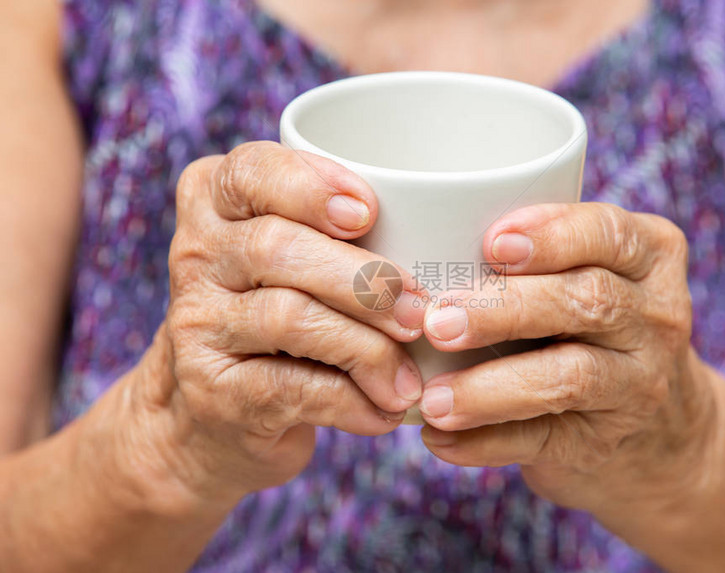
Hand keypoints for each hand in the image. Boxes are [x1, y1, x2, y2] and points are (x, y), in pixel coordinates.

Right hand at [127, 142, 427, 502]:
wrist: (217, 411)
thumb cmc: (283, 314)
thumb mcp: (296, 257)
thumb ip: (340, 234)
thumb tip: (439, 245)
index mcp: (214, 202)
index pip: (252, 171)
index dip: (313, 186)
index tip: (369, 213)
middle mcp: (194, 256)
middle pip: (277, 249)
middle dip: (362, 280)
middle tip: (418, 310)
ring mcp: (197, 325)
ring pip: (289, 318)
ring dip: (367, 349)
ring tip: (409, 376)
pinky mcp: (212, 391)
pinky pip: (292, 388)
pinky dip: (352, 401)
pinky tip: (383, 409)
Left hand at [417, 202, 717, 510]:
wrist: (648, 426)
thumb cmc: (587, 324)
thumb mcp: (585, 274)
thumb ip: (532, 258)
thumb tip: (428, 250)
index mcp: (649, 257)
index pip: (609, 233)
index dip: (553, 236)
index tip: (492, 244)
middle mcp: (655, 318)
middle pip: (585, 302)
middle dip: (504, 310)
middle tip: (437, 322)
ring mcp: (636, 385)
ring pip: (568, 378)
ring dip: (490, 388)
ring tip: (433, 399)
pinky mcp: (602, 442)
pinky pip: (541, 440)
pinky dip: (483, 440)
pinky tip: (439, 437)